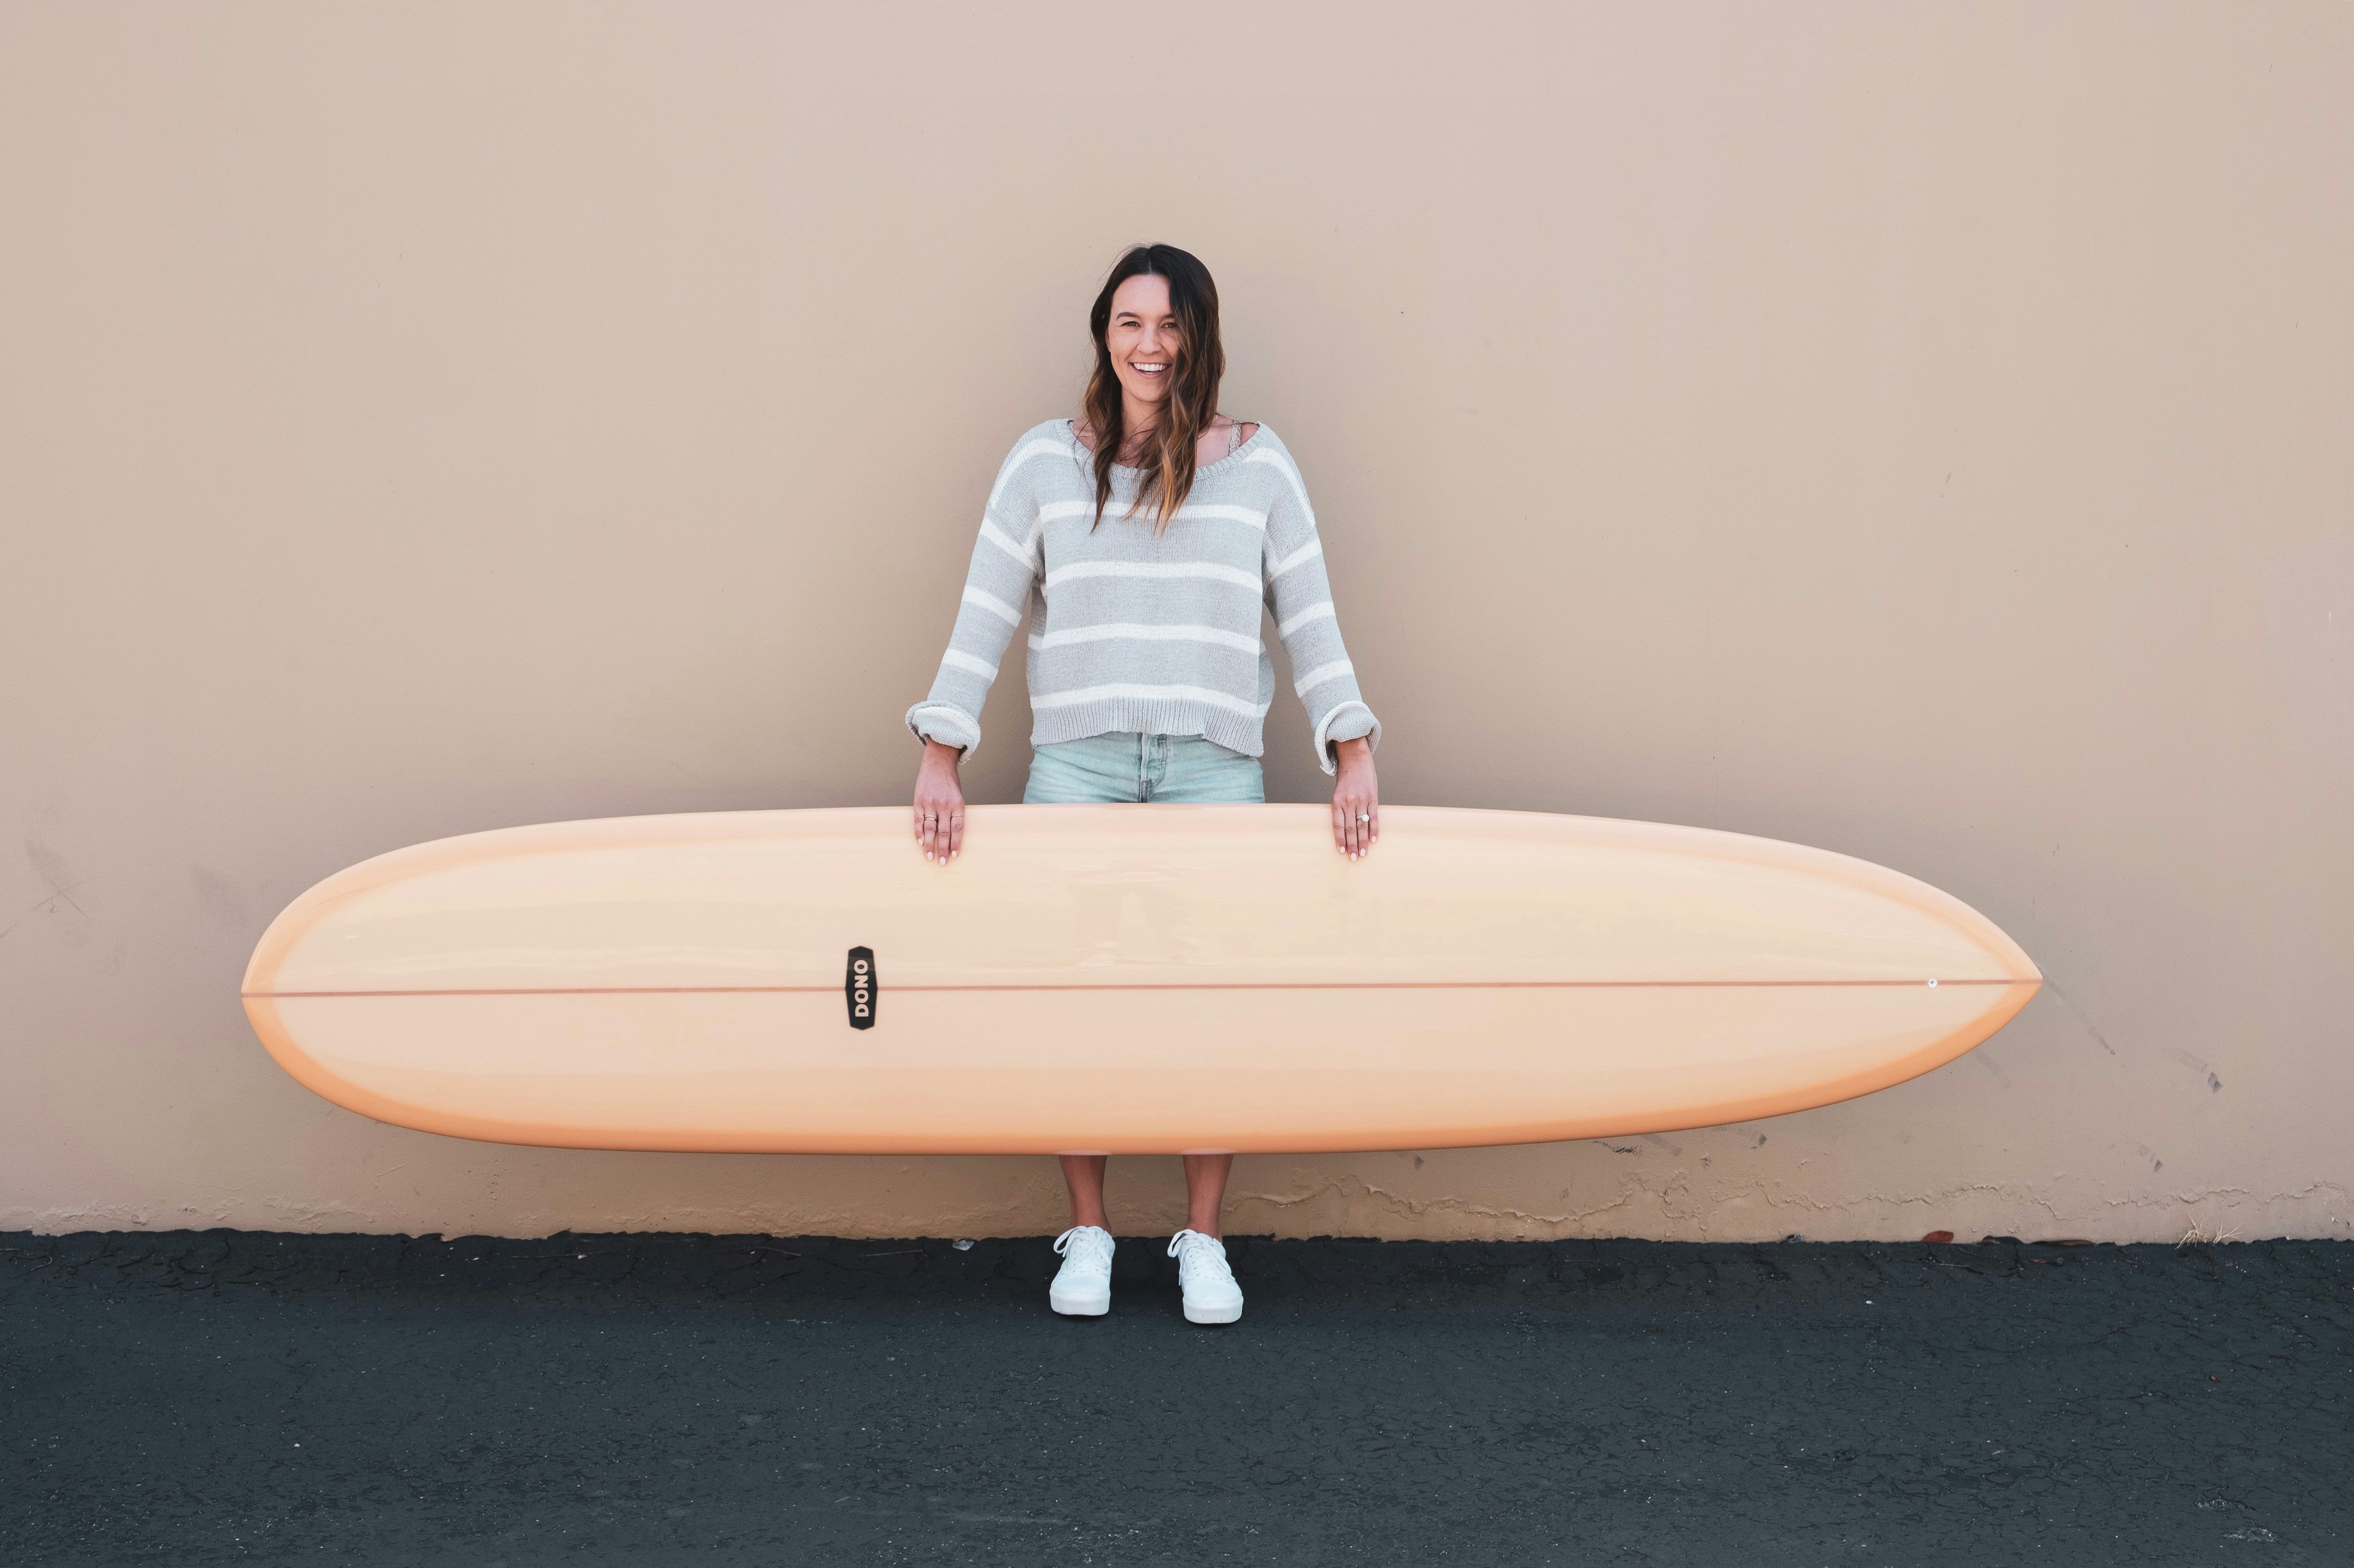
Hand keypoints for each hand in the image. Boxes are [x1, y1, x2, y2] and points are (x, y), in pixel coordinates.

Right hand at [912, 740, 965, 864]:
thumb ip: (955, 814)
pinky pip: (918, 820)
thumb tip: (952, 836)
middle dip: (943, 849)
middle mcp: (944, 804)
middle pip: (944, 831)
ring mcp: (930, 803)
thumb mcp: (958, 797)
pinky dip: (918, 832)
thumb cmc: (950, 783)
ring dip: (929, 844)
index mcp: (957, 804)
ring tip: (930, 857)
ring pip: (930, 828)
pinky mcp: (919, 801)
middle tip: (942, 862)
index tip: (954, 855)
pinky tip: (920, 842)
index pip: (957, 828)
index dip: (956, 843)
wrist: (938, 763)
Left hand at [1330, 736, 1377, 858]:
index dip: (1340, 839)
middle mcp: (1349, 802)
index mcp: (1337, 801)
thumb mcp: (1337, 793)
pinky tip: (1373, 840)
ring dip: (1363, 841)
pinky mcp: (1373, 797)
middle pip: (1350, 828)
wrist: (1355, 760)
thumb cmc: (1345, 779)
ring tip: (1363, 853)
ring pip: (1362, 825)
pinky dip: (1374, 829)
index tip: (1342, 851)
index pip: (1338, 825)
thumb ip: (1339, 809)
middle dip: (1352, 845)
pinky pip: (1374, 816)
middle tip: (1353, 858)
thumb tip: (1343, 830)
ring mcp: (1361, 799)